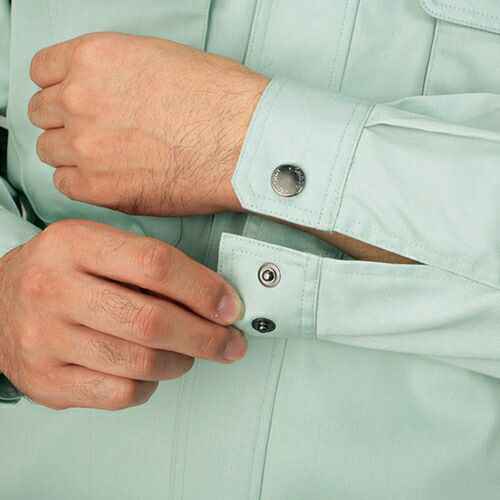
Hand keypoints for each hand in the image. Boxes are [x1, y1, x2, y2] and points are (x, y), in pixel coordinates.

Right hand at [0, 220, 245, 409]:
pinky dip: (149, 385)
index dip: (203, 289)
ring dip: (181, 361)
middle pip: (152, 321)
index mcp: (74, 245)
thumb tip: (212, 298)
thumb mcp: (98, 245)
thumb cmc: (60, 272)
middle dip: (205, 337)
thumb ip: (150, 264)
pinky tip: (150, 370)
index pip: (156, 265)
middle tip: (228, 342)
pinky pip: (120, 394)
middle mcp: (55, 290)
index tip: (229, 306)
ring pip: (141, 363)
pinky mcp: (46, 381)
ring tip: (188, 351)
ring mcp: (46, 339)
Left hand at [28, 32, 268, 215]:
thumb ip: (117, 75)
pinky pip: (66, 185)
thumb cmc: (221, 102)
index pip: (42, 71)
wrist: (244, 141)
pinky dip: (82, 183)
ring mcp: (87, 146)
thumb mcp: (159, 59)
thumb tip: (107, 93)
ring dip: (73, 154)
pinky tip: (109, 178)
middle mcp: (81, 99)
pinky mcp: (101, 188)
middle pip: (44, 113)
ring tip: (106, 158)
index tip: (70, 100)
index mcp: (94, 59)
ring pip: (51, 151)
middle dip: (66, 121)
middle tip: (94, 131)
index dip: (59, 87)